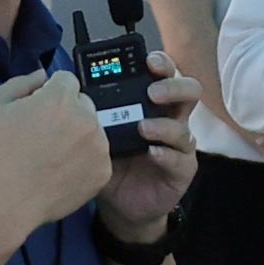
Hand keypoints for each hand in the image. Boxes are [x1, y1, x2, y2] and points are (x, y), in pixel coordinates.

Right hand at [0, 70, 113, 230]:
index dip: (49, 92)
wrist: (5, 201)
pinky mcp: (103, 171)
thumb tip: (42, 75)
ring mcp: (98, 146)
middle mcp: (86, 118)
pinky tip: (60, 170)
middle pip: (83, 104)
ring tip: (50, 156)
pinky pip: (96, 157)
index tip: (38, 109)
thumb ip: (21, 82)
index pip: (66, 80)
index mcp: (61, 98)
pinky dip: (83, 161)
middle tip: (44, 135)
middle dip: (67, 113)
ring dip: (77, 137)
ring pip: (92, 131)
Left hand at [99, 75, 203, 241]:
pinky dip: (166, 154)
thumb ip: (96, 115)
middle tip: (152, 92)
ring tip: (142, 127)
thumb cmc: (112, 161)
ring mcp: (179, 146)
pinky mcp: (182, 170)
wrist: (120, 204)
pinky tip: (152, 153)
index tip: (147, 60)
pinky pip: (180, 159)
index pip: (164, 75)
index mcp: (152, 104)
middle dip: (172, 87)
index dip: (161, 64)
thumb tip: (75, 91)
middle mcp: (170, 119)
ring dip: (164, 125)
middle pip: (188, 93)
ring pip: (185, 127)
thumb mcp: (101, 134)